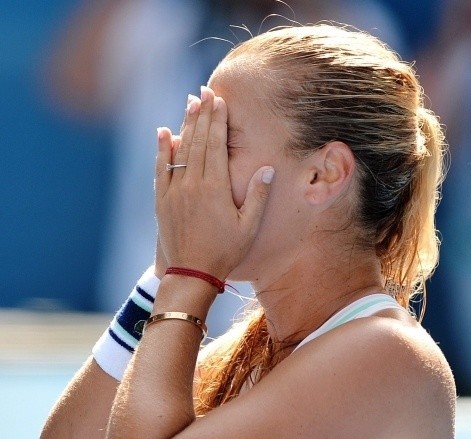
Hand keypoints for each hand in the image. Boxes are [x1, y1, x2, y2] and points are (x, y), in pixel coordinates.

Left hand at [154, 87, 273, 279]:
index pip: (216, 145)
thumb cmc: (225, 252)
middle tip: (204, 92)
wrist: (192, 273)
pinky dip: (162, 149)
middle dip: (202, 114)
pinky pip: (161, 168)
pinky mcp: (162, 201)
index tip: (219, 100)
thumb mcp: (248, 227)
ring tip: (189, 104)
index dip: (218, 121)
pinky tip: (163, 132)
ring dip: (185, 125)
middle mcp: (193, 184)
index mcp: (215, 188)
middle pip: (198, 141)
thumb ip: (257, 196)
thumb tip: (267, 168)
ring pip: (180, 150)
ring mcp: (175, 191)